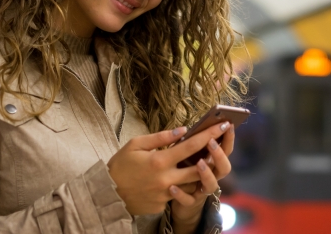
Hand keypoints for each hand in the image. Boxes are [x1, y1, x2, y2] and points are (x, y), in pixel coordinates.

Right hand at [106, 121, 231, 215]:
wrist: (107, 193)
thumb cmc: (121, 165)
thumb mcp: (136, 144)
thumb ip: (160, 137)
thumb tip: (183, 130)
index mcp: (160, 160)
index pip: (192, 146)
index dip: (210, 135)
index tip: (223, 125)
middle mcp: (166, 179)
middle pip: (200, 168)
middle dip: (212, 156)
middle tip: (220, 146)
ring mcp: (166, 194)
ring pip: (192, 183)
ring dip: (200, 172)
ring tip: (204, 160)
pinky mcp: (163, 205)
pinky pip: (179, 194)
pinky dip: (182, 185)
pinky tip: (179, 178)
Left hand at [169, 125, 234, 233]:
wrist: (175, 197)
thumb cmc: (181, 169)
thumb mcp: (185, 154)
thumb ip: (190, 144)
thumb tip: (188, 128)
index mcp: (212, 162)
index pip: (226, 149)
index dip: (229, 138)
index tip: (227, 125)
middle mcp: (212, 176)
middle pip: (224, 168)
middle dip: (220, 155)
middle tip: (211, 142)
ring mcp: (202, 190)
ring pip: (212, 185)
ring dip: (206, 173)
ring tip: (199, 163)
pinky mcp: (190, 202)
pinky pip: (189, 200)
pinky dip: (181, 194)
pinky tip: (172, 187)